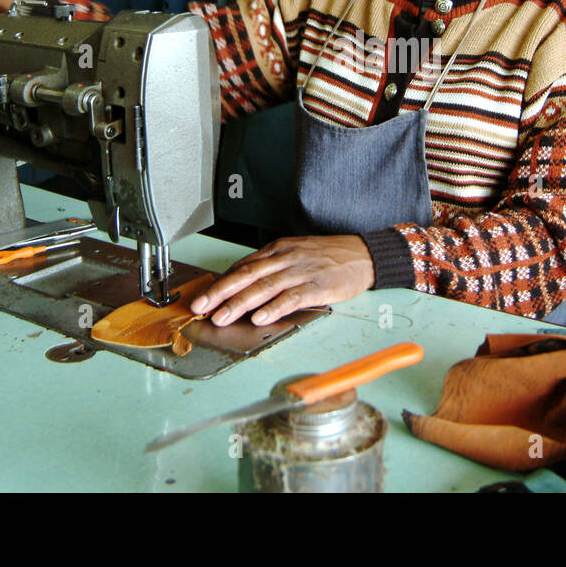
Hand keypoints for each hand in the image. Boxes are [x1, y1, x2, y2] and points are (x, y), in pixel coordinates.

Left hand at [189, 235, 374, 326]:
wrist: (364, 254)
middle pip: (247, 275)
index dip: (220, 283)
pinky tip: (259, 317)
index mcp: (278, 249)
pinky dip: (273, 308)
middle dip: (220, 292)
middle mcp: (286, 258)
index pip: (243, 266)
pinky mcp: (317, 286)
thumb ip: (271, 266)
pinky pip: (291, 297)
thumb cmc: (329, 255)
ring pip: (264, 287)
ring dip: (240, 303)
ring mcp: (301, 271)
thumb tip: (243, 282)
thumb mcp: (296, 252)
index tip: (202, 297)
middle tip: (201, 307)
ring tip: (222, 317)